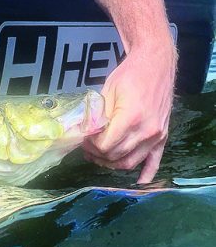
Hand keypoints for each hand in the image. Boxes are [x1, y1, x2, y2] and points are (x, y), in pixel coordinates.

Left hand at [83, 43, 175, 182]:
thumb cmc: (129, 74)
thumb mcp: (107, 92)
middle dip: (98, 154)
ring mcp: (157, 135)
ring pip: (131, 161)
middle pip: (116, 155)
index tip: (83, 138)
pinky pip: (155, 160)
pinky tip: (138, 182)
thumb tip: (83, 132)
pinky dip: (146, 173)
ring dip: (112, 163)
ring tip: (99, 156)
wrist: (155, 64)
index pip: (106, 145)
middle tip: (87, 147)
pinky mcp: (163, 136)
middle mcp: (146, 130)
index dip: (90, 145)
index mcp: (131, 117)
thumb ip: (97, 115)